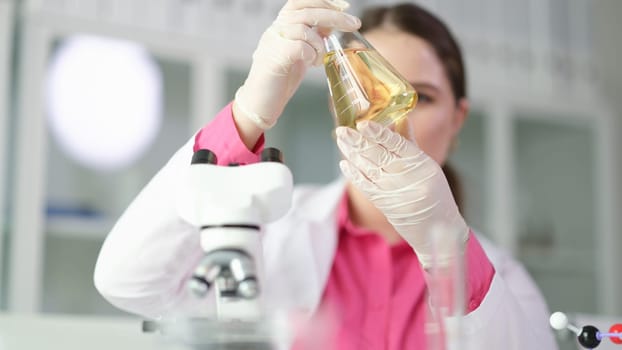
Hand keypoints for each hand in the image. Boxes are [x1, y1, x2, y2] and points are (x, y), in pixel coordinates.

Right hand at [234, 0, 360, 129]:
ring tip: (320, 59)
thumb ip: (312, 38)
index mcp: (282, 25)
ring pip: (303, 28)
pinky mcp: (273, 58)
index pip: (301, 1)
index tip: (345, 6)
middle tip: (354, 24)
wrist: (261, 103)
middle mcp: (275, 29)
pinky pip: (299, 46)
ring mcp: (272, 42)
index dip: (324, 1)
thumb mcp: (301, 53)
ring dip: (320, 43)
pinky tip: (312, 64)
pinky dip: (311, 54)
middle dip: (334, 16)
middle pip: (307, 11)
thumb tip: (331, 25)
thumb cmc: (282, 79)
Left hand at [335, 121, 468, 267]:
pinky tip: (344, 162)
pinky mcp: (383, 203)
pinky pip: (365, 186)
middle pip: (378, 155)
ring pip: (368, 168)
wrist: (436, 227)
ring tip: (341, 140)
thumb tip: (400, 118)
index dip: (378, 133)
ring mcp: (393, 191)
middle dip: (357, 141)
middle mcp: (406, 177)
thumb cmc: (434, 192)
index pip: (396, 143)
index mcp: (420, 163)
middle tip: (342, 129)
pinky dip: (353, 174)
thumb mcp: (428, 165)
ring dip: (352, 153)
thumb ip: (410, 143)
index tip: (363, 123)